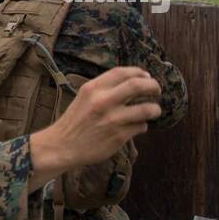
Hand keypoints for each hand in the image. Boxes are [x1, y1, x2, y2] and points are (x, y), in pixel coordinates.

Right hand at [28, 67, 160, 189]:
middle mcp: (103, 101)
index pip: (123, 72)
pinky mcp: (119, 136)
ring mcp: (113, 119)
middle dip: (154, 87)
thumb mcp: (84, 97)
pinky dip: (141, 126)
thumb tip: (135, 80)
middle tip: (157, 91)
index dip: (139, 72)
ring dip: (154, 109)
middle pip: (140, 85)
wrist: (61, 147)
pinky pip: (141, 127)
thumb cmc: (75, 122)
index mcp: (93, 89)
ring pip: (147, 109)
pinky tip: (134, 127)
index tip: (146, 77)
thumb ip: (105, 89)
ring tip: (153, 111)